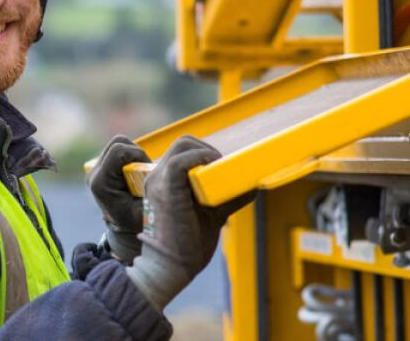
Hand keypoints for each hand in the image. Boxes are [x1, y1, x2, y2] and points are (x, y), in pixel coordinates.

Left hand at [88, 135, 150, 263]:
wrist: (124, 232)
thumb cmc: (139, 224)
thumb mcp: (148, 209)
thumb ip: (154, 190)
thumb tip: (171, 170)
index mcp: (101, 183)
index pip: (119, 151)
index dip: (138, 157)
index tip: (148, 173)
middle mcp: (94, 174)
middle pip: (118, 143)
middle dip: (137, 154)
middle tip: (146, 173)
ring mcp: (95, 169)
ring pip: (118, 143)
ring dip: (134, 155)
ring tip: (142, 174)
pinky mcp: (101, 166)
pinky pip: (118, 150)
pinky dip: (131, 157)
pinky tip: (136, 174)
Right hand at [124, 135, 252, 309]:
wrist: (169, 268)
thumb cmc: (186, 246)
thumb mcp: (211, 215)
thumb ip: (225, 198)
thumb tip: (252, 186)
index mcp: (164, 181)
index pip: (183, 150)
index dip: (205, 154)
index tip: (221, 170)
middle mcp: (157, 176)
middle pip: (183, 142)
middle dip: (208, 149)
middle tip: (223, 170)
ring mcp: (159, 181)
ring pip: (183, 145)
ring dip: (207, 153)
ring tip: (220, 173)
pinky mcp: (165, 189)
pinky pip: (181, 161)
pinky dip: (201, 160)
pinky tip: (214, 174)